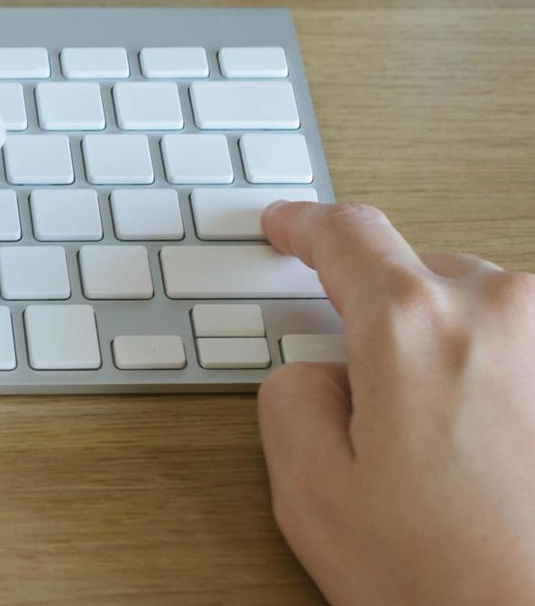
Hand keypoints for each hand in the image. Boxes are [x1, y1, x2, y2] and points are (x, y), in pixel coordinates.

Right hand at [257, 201, 534, 605]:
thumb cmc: (460, 586)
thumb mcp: (311, 493)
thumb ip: (288, 396)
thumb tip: (317, 372)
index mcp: (413, 327)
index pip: (346, 235)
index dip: (304, 227)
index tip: (288, 228)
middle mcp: (501, 313)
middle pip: (415, 278)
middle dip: (382, 329)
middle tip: (375, 418)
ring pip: (476, 315)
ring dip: (447, 358)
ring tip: (447, 457)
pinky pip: (524, 353)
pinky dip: (499, 384)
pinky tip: (494, 457)